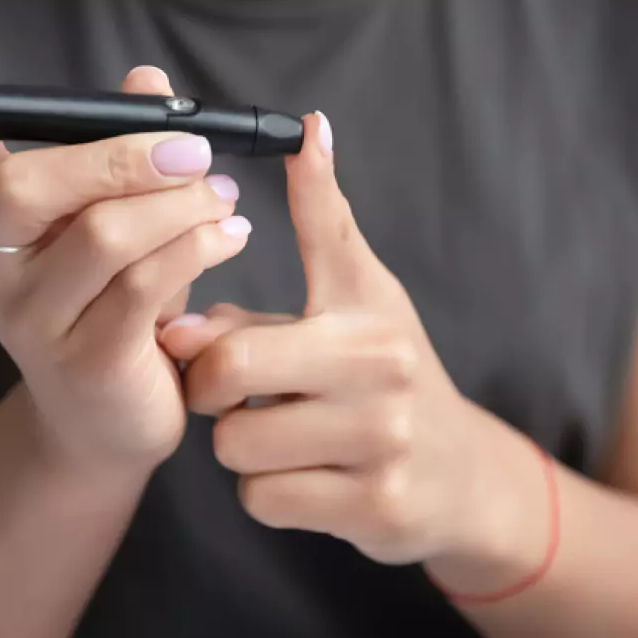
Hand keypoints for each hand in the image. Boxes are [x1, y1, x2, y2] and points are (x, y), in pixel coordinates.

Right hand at [0, 36, 251, 474]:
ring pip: (102, 235)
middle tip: (193, 150)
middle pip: (25, 187)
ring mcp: (29, 321)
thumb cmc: (112, 300)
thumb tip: (145, 79)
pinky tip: (229, 237)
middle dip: (119, 156)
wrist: (108, 422)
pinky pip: (144, 286)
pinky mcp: (85, 363)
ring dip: (179, 204)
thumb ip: (122, 148)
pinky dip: (198, 248)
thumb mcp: (113, 219)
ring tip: (223, 197)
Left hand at [160, 114, 541, 571]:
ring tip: (281, 431)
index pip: (263, 288)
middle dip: (208, 385)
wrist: (461, 474)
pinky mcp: (374, 507)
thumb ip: (321, 219)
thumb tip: (306, 130)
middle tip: (228, 387)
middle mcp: (380, 369)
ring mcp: (381, 441)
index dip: (211, 293)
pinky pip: (262, 500)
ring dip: (242, 445)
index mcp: (365, 306)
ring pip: (236, 445)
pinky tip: (302, 475)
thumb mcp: (364, 285)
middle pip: (227, 371)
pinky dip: (266, 493)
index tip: (177, 320)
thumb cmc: (388, 368)